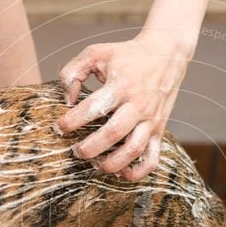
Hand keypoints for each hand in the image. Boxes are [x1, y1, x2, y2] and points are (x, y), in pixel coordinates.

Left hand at [56, 30, 191, 180]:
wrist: (166, 54)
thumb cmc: (127, 55)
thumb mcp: (96, 53)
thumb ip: (73, 72)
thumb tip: (67, 99)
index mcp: (121, 85)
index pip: (93, 108)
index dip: (71, 121)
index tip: (59, 127)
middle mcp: (138, 105)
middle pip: (113, 134)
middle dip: (90, 148)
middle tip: (76, 151)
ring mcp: (151, 120)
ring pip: (133, 150)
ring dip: (112, 163)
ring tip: (96, 164)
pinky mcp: (159, 129)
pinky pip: (152, 158)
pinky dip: (138, 171)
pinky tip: (122, 173)